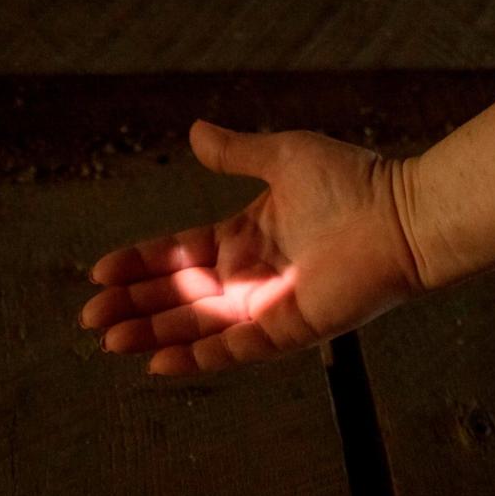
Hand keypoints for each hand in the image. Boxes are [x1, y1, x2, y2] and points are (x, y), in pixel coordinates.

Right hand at [79, 120, 421, 375]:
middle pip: (183, 296)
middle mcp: (254, 274)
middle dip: (136, 306)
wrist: (403, 214)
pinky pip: (239, 349)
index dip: (141, 264)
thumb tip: (194, 131)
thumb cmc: (354, 181)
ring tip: (110, 341)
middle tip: (91, 318)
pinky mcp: (292, 328)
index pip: (182, 255)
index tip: (100, 272)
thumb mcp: (283, 156)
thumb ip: (236, 152)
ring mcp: (271, 304)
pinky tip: (160, 363)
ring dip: (155, 334)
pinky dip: (200, 357)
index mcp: (248, 234)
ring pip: (200, 326)